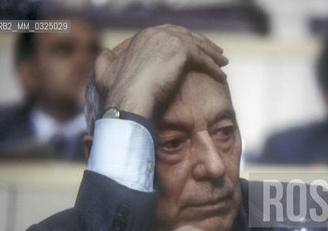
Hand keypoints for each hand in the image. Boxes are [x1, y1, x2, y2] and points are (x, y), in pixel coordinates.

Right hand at [94, 24, 227, 118]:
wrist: (129, 100)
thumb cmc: (117, 93)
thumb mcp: (105, 74)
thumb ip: (105, 61)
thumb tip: (104, 52)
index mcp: (142, 36)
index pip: (169, 34)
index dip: (184, 42)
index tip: (193, 50)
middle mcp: (156, 33)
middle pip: (186, 36)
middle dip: (202, 43)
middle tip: (215, 52)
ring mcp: (168, 40)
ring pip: (197, 45)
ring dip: (212, 54)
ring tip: (223, 62)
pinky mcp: (180, 51)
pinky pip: (202, 58)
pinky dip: (213, 66)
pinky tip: (221, 75)